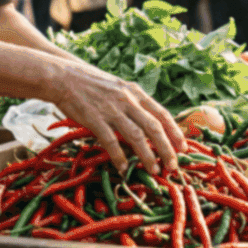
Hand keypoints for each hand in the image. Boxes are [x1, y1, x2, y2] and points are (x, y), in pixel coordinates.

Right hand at [53, 64, 185, 174]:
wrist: (64, 76)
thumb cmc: (91, 84)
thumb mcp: (119, 87)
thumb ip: (133, 102)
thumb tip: (148, 121)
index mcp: (135, 92)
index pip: (162, 113)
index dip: (175, 132)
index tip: (183, 147)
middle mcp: (127, 100)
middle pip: (154, 127)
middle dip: (167, 148)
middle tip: (173, 166)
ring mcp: (111, 109)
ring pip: (137, 136)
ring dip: (148, 155)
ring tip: (154, 171)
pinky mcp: (94, 118)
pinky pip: (110, 141)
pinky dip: (119, 156)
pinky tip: (123, 168)